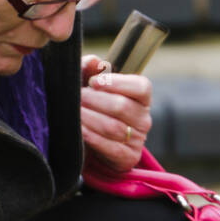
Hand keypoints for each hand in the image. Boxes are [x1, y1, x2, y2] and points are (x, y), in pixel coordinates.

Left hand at [80, 54, 151, 172]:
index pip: (141, 87)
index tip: (93, 82)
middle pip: (122, 106)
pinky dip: (92, 137)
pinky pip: (111, 148)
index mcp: (142, 98)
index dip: (117, 83)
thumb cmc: (94, 109)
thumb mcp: (91, 88)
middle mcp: (144, 119)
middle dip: (95, 100)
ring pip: (114, 127)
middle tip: (77, 97)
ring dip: (90, 118)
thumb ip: (90, 70)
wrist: (93, 146)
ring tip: (74, 113)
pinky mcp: (128, 158)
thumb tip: (94, 62)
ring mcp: (138, 140)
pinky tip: (79, 131)